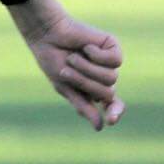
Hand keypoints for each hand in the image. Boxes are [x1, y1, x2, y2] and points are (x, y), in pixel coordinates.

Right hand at [11, 0, 122, 130]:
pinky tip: (85, 47)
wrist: (48, 35)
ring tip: (73, 57)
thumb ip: (83, 106)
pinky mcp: (113, 48)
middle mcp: (104, 78)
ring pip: (111, 78)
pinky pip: (114, 61)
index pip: (112, 105)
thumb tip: (100, 128)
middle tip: (66, 70)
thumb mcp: (65, 88)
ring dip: (87, 68)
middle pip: (107, 93)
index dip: (114, 112)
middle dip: (85, 83)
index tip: (111, 120)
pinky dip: (96, 56)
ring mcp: (110, 64)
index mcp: (93, 90)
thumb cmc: (53, 61)